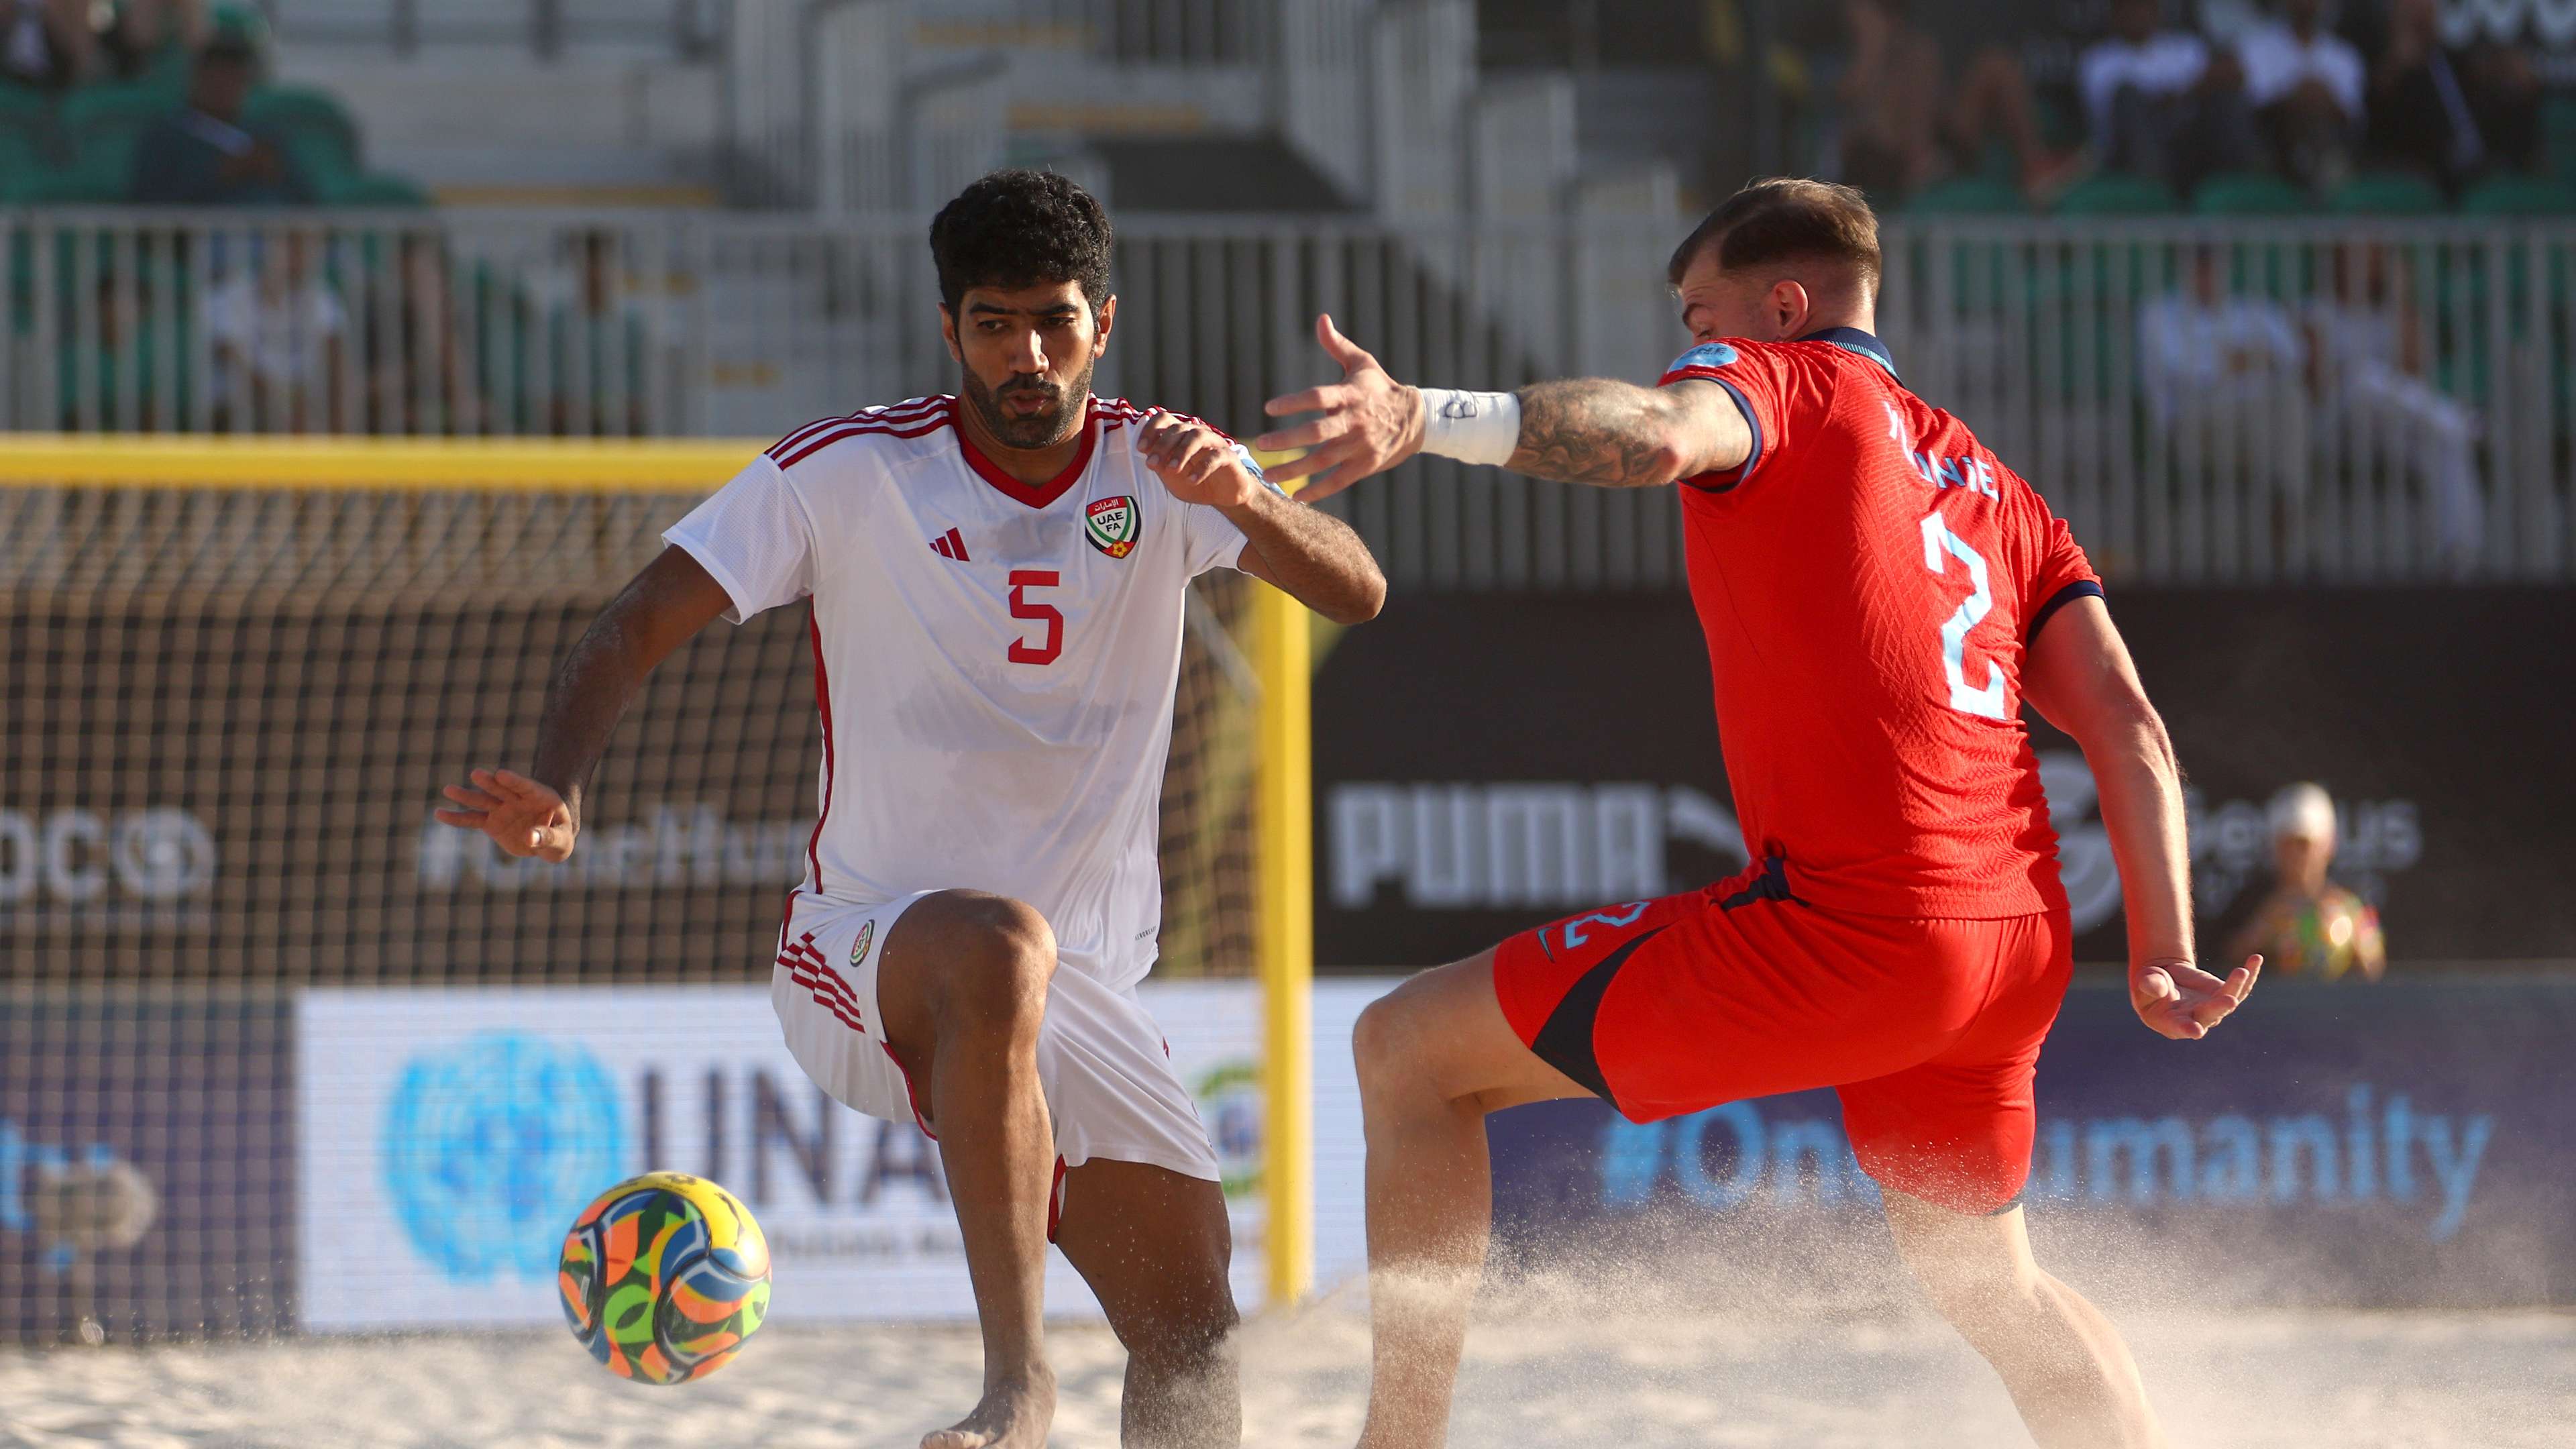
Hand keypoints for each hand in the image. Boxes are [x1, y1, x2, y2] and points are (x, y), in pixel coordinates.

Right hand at [434, 767, 577, 861]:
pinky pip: (472, 820)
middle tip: (476, 774)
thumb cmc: (559, 837)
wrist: (548, 841)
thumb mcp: (560, 841)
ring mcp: (502, 809)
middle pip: (502, 789)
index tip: (501, 774)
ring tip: (448, 789)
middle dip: (490, 782)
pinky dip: (457, 818)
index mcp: (540, 797)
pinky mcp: (491, 823)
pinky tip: (440, 813)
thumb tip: (530, 837)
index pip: (527, 786)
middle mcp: (517, 799)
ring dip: (467, 796)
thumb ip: (548, 837)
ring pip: (483, 801)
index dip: (515, 781)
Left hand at [1135, 410, 1261, 507]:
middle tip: (1152, 464)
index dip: (1151, 429)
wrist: (1223, 496)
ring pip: (1197, 437)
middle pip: (1178, 428)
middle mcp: (1198, 433)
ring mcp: (1214, 443)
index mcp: (1182, 434)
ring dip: (1181, 452)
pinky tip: (1192, 480)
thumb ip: (1160, 465)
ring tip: (1172, 469)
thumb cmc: (1195, 482)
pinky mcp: (1228, 457)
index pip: (1164, 419)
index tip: (1141, 448)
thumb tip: (1147, 454)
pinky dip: (1201, 468)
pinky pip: (1215, 457)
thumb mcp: (1171, 477)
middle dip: (1162, 445)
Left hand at [1253, 313, 1425, 500]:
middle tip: (1262, 443)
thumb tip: (1321, 318)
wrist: (1416, 419)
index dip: (1294, 402)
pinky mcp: (1366, 466)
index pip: (1318, 397)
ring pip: (1322, 461)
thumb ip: (1337, 345)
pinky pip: (1338, 481)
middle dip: (1288, 440)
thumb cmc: (1382, 388)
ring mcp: (1360, 446)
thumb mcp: (1362, 363)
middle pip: (1317, 433)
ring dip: (1294, 469)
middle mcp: (1354, 422)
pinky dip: (1318, 491)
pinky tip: (1296, 496)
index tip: (1269, 407)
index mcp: (1350, 395)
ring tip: (1268, 474)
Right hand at [2131, 955, 2260, 1040]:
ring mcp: (2213, 1008)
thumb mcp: (2144, 982)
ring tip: (2242, 971)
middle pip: (2211, 1014)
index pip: (2181, 1026)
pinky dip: (2250, 974)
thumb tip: (2156, 985)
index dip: (2188, 1028)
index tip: (2196, 1031)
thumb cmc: (2149, 984)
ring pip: (2229, 999)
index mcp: (2172, 1022)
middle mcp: (2196, 1019)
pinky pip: (2240, 987)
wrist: (2164, 978)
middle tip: (2229, 1000)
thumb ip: (2149, 985)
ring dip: (2236, 986)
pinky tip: (2255, 959)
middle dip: (2219, 1007)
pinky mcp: (2224, 994)